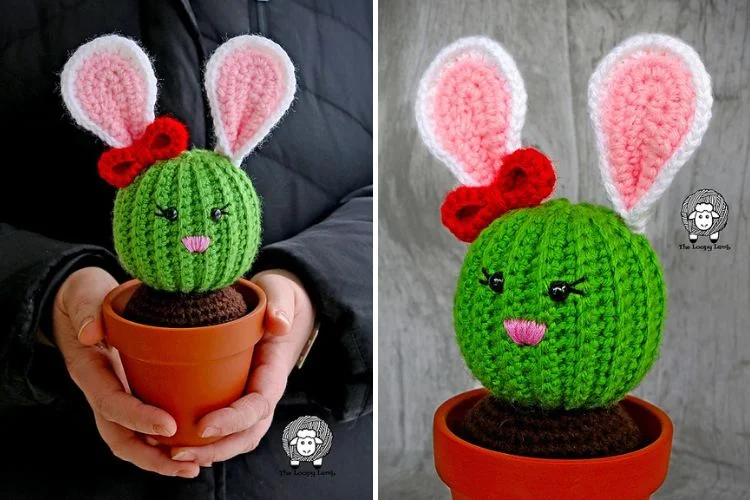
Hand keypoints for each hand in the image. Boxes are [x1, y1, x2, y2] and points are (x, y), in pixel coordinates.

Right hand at [53, 267, 198, 477]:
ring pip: (131, 439)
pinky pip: (143, 427)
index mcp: (90, 370)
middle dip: (151, 456)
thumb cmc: (87, 295)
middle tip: (188, 465)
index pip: (111, 403)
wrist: (79, 300)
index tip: (168, 426)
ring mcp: (115, 396)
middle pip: (119, 437)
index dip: (138, 418)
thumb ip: (87, 311)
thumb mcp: (85, 294)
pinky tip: (195, 446)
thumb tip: (89, 334)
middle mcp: (101, 391)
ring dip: (160, 458)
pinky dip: (165, 442)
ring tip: (195, 466)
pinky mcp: (130, 394)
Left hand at [169, 269, 314, 465]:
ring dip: (206, 453)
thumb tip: (278, 325)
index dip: (233, 421)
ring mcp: (249, 400)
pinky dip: (202, 442)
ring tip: (169, 454)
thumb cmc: (278, 298)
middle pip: (246, 435)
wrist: (280, 306)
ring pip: (234, 439)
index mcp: (273, 373)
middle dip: (215, 450)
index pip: (257, 407)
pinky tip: (170, 443)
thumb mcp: (280, 293)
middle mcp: (263, 394)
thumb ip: (280, 305)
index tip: (203, 426)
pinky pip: (222, 429)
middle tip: (177, 453)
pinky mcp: (234, 398)